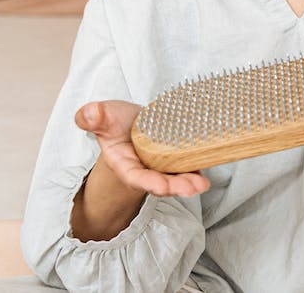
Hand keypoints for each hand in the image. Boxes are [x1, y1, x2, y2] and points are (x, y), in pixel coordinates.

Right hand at [74, 100, 210, 197]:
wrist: (136, 121)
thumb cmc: (118, 123)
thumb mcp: (105, 117)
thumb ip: (95, 117)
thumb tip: (88, 114)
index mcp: (126, 164)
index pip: (136, 177)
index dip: (148, 182)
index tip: (161, 186)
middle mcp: (148, 169)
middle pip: (162, 182)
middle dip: (175, 187)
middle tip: (192, 189)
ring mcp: (167, 165)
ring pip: (180, 176)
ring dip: (192, 181)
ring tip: (203, 184)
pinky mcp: (182, 157)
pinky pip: (193, 163)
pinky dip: (202, 165)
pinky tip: (214, 162)